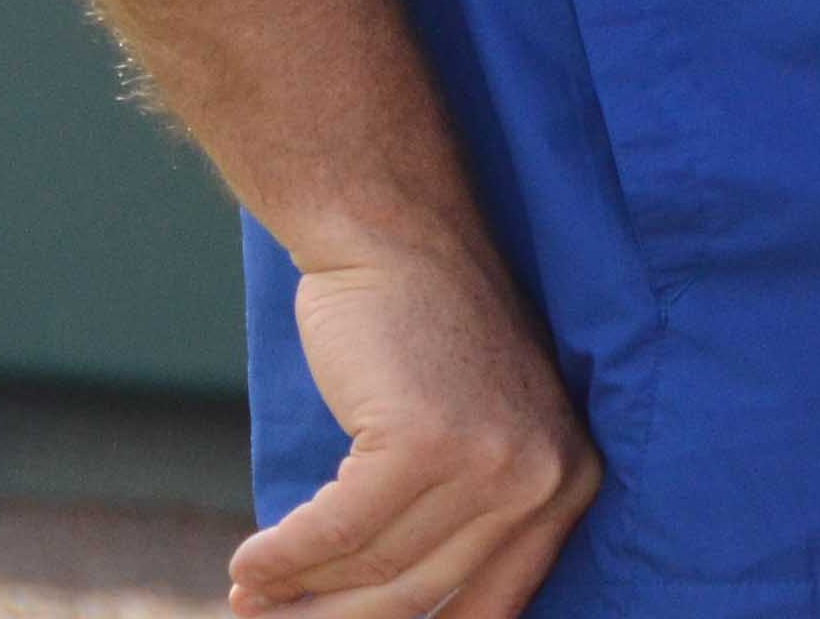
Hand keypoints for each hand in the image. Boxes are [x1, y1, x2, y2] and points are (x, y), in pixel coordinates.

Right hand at [229, 232, 600, 618]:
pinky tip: (249, 566)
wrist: (398, 238)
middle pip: (423, 595)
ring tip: (250, 599)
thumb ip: (464, 525)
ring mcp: (490, 460)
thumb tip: (390, 618)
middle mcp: (546, 479)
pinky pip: (336, 530)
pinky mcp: (424, 442)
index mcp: (570, 484)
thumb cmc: (425, 342)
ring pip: (374, 567)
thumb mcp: (478, 436)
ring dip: (299, 593)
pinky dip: (283, 556)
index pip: (493, 606)